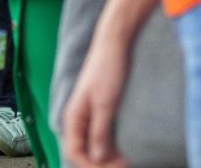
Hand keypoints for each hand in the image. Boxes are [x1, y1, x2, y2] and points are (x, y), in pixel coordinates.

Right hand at [63, 35, 130, 167]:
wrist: (114, 45)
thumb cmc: (107, 70)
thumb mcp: (105, 103)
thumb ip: (99, 130)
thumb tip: (96, 156)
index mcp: (74, 116)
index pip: (74, 151)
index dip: (90, 165)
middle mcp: (78, 118)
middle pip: (83, 151)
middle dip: (100, 164)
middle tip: (124, 167)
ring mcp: (89, 115)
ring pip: (92, 146)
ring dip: (106, 158)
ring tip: (126, 162)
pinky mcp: (100, 111)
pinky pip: (101, 137)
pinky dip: (110, 148)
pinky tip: (123, 152)